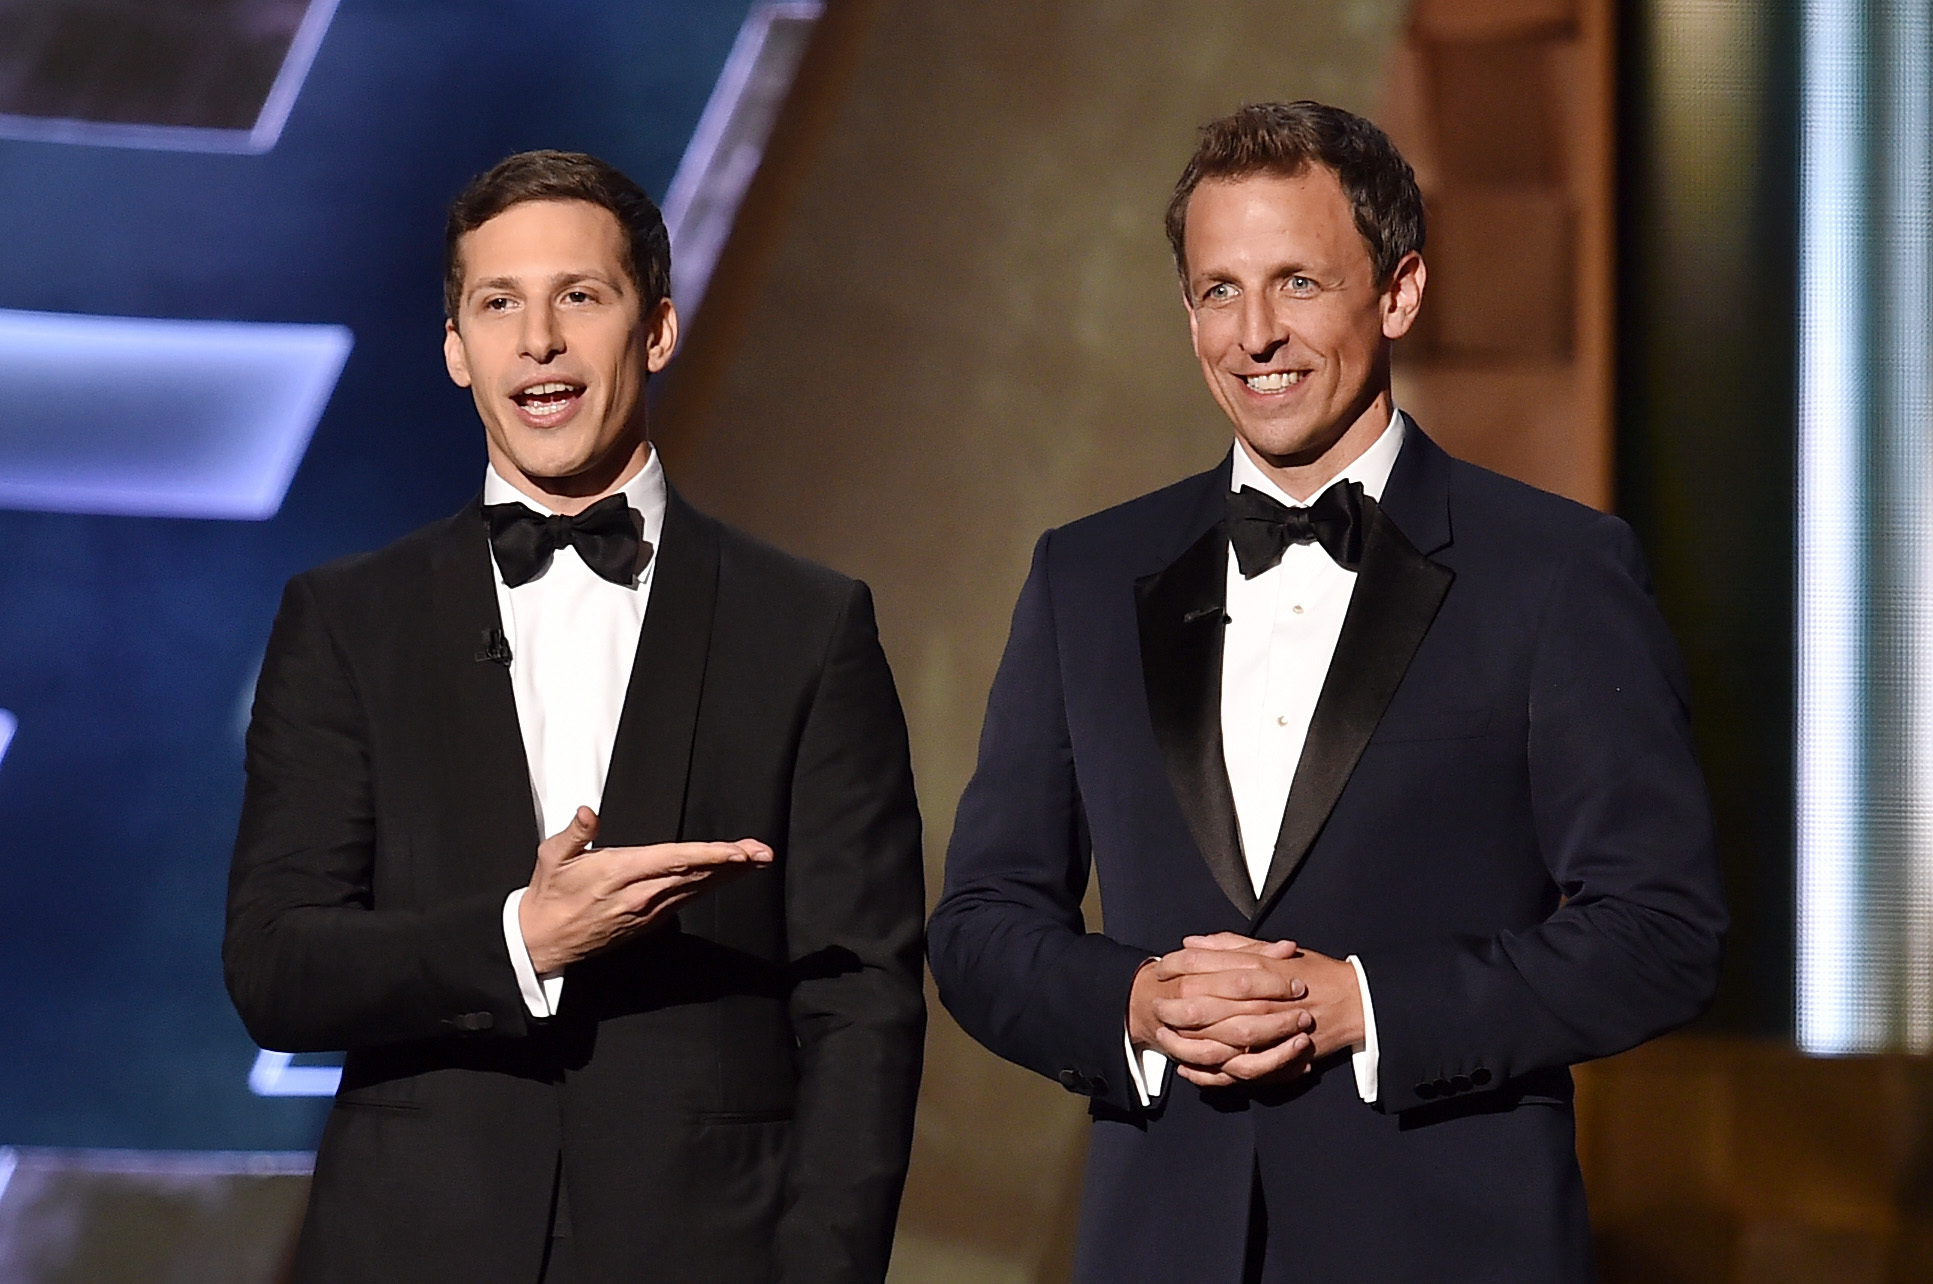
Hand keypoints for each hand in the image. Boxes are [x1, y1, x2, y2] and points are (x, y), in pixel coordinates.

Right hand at [517, 807, 773, 972]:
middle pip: (695, 875)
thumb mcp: (552, 856)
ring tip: (754, 860)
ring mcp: (647, 912)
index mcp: (620, 872)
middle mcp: (640, 894)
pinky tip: (726, 878)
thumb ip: (574, 832)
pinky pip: (685, 901)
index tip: (736, 852)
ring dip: (727, 876)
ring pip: (695, 889)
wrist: (543, 941)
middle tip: (762, 852)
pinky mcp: (649, 923)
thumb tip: (589, 812)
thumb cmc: (550, 895)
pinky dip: (709, 888)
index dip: (709, 855)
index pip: (674, 860)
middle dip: (731, 864)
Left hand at [1133, 934, 1363, 1086]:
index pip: (1211, 966)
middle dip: (1176, 1007)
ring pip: (1220, 1041)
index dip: (1180, 967)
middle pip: (1209, 1005)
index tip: (1160, 969)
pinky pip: (1237, 1072)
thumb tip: (1191, 942)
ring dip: (1188, 1042)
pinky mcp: (1276, 1059)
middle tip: (1156, 1007)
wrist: (1354, 1003)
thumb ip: (1232, 946)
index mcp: (1261, 969)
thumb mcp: (1274, 950)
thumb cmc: (1313, 972)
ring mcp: (1270, 1032)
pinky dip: (1211, 1074)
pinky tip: (1189, 1070)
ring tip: (1166, 1039)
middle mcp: (1263, 1000)